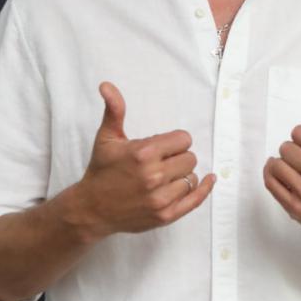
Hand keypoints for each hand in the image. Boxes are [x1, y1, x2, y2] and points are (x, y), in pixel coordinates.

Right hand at [78, 82, 214, 237]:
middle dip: (178, 157)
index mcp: (143, 153)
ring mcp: (160, 198)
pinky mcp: (165, 215)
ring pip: (191, 178)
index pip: (183, 140)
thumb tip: (107, 85)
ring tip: (165, 177)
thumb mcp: (107, 138)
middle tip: (162, 162)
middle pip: (190, 158)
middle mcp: (154, 176)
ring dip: (182, 175)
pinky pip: (195, 200)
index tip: (164, 147)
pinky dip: (204, 189)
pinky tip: (208, 180)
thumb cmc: (101, 171)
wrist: (92, 209)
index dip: (175, 141)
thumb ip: (114, 110)